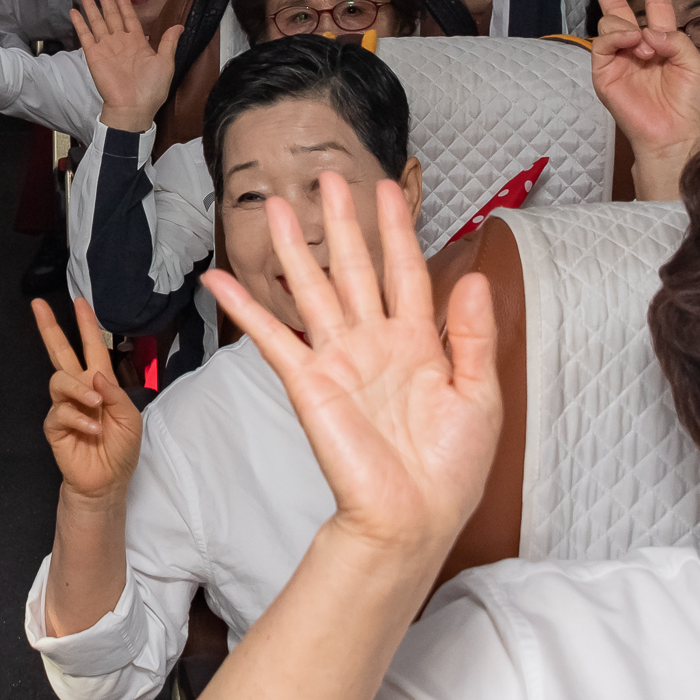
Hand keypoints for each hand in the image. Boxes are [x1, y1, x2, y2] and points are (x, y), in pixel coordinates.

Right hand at [36, 294, 141, 503]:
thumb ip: (115, 394)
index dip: (86, 325)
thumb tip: (94, 375)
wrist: (107, 480)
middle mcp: (78, 389)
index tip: (80, 301)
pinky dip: (79, 419)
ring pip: (59, 380)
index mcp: (99, 383)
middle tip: (38, 305)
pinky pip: (60, 412)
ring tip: (95, 405)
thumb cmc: (121, 448)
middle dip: (50, 328)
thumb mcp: (130, 418)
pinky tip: (92, 431)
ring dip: (79, 389)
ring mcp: (64, 406)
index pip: (91, 348)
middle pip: (60, 352)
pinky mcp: (54, 425)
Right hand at [71, 0, 178, 131]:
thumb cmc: (151, 90)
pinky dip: (80, 23)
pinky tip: (74, 11)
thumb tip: (180, 26)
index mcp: (137, 43)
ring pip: (97, 22)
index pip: (129, 18)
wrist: (133, 107)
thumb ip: (169, 43)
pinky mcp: (94, 55)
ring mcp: (106, 48)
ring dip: (91, 7)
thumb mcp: (166, 63)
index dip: (125, 5)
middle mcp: (120, 42)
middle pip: (111, 16)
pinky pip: (85, 35)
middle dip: (107, 0)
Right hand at [204, 174, 501, 567]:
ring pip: (312, 289)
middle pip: (355, 268)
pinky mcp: (309, 382)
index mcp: (417, 344)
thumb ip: (472, 336)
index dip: (397, 230)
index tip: (389, 189)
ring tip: (274, 207)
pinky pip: (272, 336)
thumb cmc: (449, 471)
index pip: (407, 272)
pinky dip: (245, 307)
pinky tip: (219, 280)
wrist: (413, 520)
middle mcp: (374, 343)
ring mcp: (338, 359)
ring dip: (292, 247)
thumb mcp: (480, 397)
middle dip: (343, 223)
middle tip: (330, 179)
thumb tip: (473, 279)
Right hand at [584, 0, 699, 198]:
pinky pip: (602, 44)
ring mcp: (619, 60)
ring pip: (610, 24)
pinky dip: (617, 37)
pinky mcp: (605, 74)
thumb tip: (646, 30)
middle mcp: (638, 48)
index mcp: (663, 44)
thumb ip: (676, 38)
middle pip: (618, 9)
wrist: (676, 135)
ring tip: (644, 46)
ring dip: (627, 27)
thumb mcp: (696, 64)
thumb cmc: (691, 104)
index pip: (655, 8)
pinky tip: (632, 43)